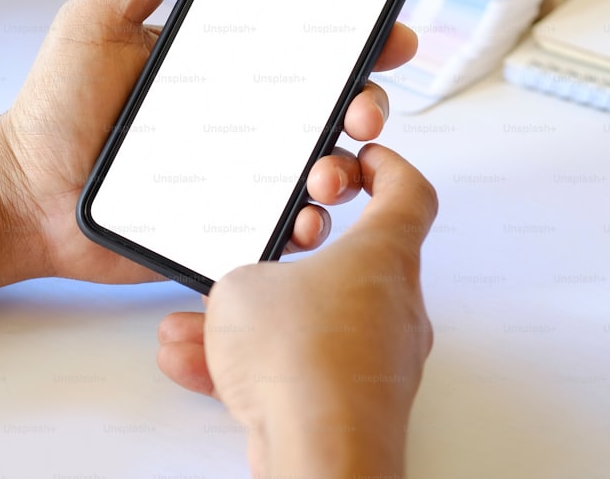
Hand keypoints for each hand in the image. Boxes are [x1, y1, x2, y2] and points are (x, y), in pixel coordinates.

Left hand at [0, 0, 417, 284]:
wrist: (24, 196)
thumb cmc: (55, 109)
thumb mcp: (94, 25)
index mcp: (225, 70)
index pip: (307, 51)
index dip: (359, 43)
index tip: (390, 38)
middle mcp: (244, 122)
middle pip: (331, 112)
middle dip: (368, 108)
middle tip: (362, 113)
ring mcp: (241, 177)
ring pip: (320, 173)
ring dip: (344, 172)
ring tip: (325, 176)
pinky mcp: (227, 227)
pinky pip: (283, 229)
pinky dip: (308, 227)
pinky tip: (304, 221)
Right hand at [156, 144, 437, 475]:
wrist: (318, 453)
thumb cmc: (301, 360)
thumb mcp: (243, 285)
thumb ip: (245, 277)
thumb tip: (241, 296)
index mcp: (382, 258)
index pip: (409, 194)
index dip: (386, 169)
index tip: (362, 159)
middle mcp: (392, 307)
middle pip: (351, 262)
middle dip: (290, 259)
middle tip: (255, 255)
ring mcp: (377, 360)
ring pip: (311, 322)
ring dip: (255, 322)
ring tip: (200, 328)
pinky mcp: (353, 403)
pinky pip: (298, 369)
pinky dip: (253, 367)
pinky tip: (199, 366)